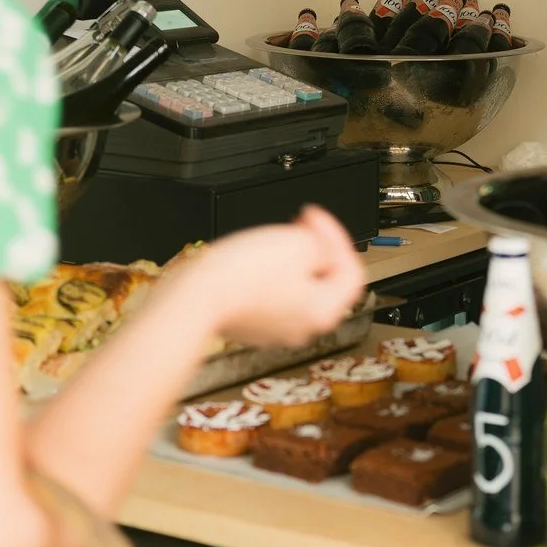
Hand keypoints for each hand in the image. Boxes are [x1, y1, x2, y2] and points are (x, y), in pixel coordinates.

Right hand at [180, 208, 365, 347]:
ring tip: (274, 240)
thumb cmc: (242, 274)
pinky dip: (269, 275)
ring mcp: (276, 328)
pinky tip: (254, 260)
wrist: (195, 296)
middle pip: (325, 281)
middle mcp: (304, 327)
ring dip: (291, 260)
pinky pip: (271, 295)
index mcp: (324, 311)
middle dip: (315, 248)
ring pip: (297, 287)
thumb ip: (322, 245)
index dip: (336, 236)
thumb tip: (322, 251)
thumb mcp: (299, 243)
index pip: (351, 270)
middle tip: (299, 226)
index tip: (315, 218)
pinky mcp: (252, 324)